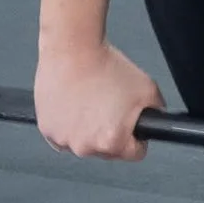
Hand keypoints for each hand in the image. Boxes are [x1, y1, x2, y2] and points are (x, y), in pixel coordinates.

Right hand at [34, 40, 163, 160]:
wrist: (74, 49)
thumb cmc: (106, 66)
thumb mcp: (148, 89)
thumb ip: (156, 112)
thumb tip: (154, 122)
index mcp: (112, 142)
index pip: (135, 153)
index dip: (138, 136)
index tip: (132, 124)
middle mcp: (86, 147)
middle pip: (108, 150)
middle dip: (111, 132)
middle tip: (109, 106)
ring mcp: (63, 140)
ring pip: (83, 143)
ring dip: (88, 130)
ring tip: (90, 101)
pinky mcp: (46, 129)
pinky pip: (62, 135)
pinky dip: (68, 124)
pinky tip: (74, 104)